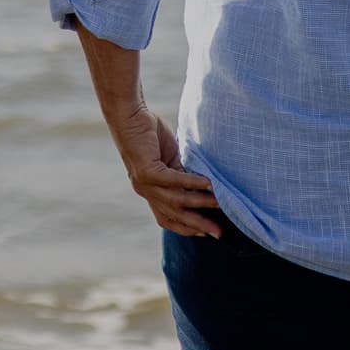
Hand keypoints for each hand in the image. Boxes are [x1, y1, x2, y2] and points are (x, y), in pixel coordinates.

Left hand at [106, 105, 228, 236]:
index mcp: (150, 191)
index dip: (185, 228)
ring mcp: (144, 183)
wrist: (129, 116)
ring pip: (176, 200)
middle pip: (174, 215)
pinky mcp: (146, 170)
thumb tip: (205, 187)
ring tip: (220, 203)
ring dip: (200, 202)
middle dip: (197, 225)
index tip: (206, 233)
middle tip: (218, 233)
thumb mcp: (170, 160)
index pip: (167, 218)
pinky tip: (208, 183)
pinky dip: (191, 183)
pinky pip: (172, 180)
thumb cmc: (150, 135)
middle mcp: (145, 191)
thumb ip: (183, 174)